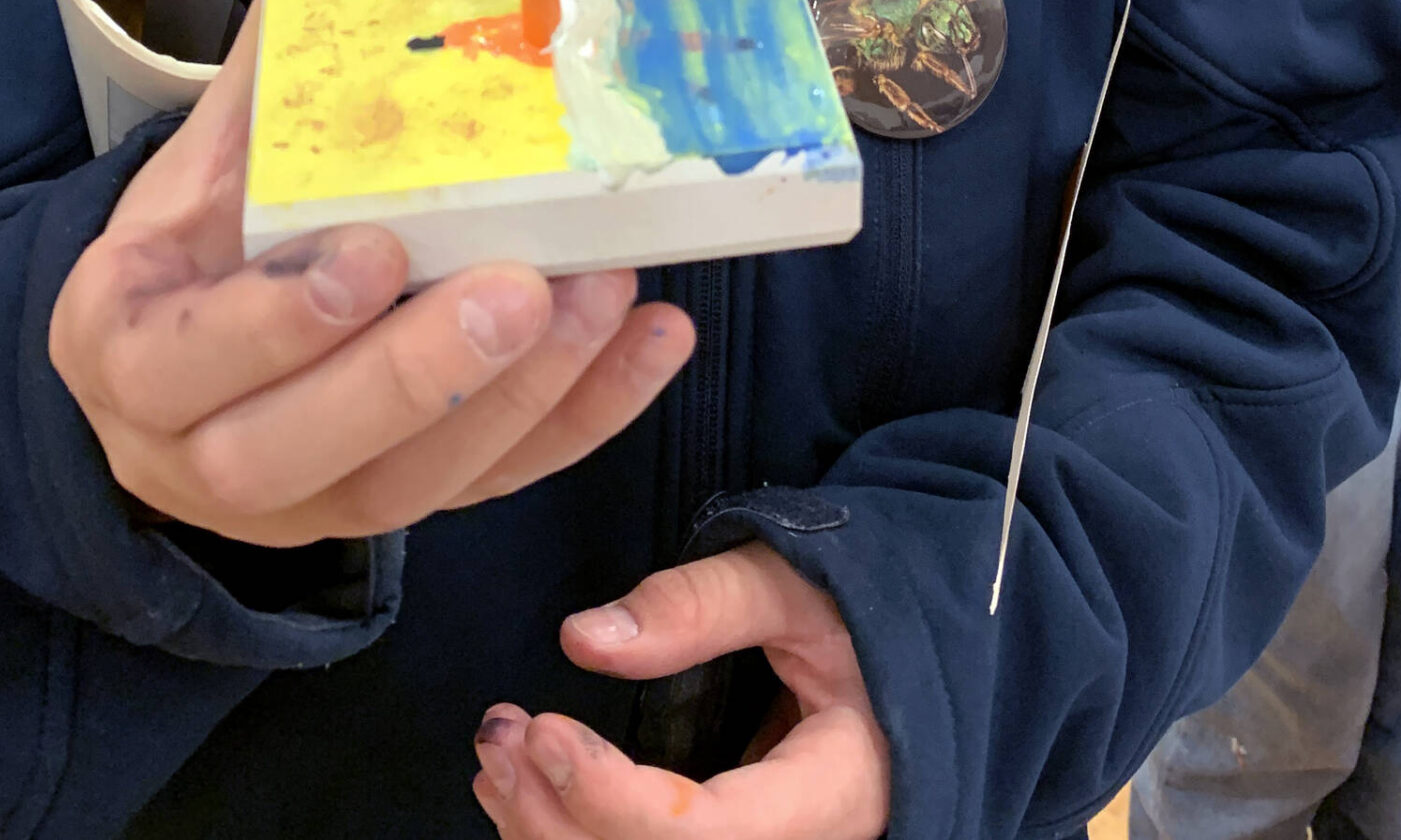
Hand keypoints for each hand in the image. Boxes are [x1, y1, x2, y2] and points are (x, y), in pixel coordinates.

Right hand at [49, 0, 695, 544]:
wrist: (183, 342)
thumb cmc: (202, 234)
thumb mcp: (207, 152)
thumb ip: (280, 73)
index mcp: (128, 350)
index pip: (184, 359)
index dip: (278, 319)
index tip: (378, 249)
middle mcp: (194, 454)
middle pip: (290, 455)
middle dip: (415, 377)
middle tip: (521, 289)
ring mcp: (300, 505)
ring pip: (406, 488)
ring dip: (521, 394)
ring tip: (603, 293)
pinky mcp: (394, 511)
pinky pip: (493, 485)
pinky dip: (584, 415)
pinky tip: (651, 340)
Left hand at [472, 543, 888, 838]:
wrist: (904, 657)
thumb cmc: (855, 611)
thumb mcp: (793, 586)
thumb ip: (698, 606)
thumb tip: (583, 638)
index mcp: (833, 790)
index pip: (711, 833)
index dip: (613, 800)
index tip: (544, 729)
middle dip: (561, 821)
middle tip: (500, 737)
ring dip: (551, 837)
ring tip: (496, 763)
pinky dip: (570, 838)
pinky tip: (524, 797)